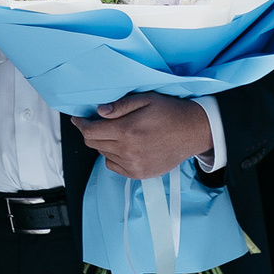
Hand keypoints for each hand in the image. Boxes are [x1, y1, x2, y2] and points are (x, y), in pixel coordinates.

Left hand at [78, 94, 212, 180]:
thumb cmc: (170, 113)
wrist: (193, 132)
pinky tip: (124, 146)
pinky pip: (114, 166)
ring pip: (103, 154)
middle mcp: (128, 151)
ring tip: (117, 133)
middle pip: (94, 144)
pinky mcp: (140, 174)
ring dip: (104, 143)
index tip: (79, 119)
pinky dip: (113, 156)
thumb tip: (99, 112)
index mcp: (127, 131)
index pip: (90, 131)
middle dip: (91, 132)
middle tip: (97, 123)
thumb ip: (120, 105)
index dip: (81, 124)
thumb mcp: (145, 99)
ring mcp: (134, 165)